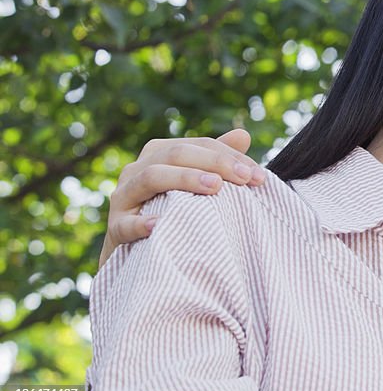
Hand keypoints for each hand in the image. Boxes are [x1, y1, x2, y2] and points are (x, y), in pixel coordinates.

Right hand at [98, 128, 265, 267]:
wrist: (137, 256)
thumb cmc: (172, 213)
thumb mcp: (196, 186)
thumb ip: (216, 160)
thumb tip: (243, 134)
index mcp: (160, 154)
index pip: (200, 145)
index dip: (230, 156)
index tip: (259, 176)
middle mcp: (138, 169)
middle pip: (177, 154)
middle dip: (215, 163)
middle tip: (245, 178)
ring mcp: (123, 197)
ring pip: (151, 177)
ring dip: (184, 179)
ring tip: (215, 188)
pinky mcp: (115, 228)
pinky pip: (125, 224)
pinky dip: (141, 223)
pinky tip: (160, 225)